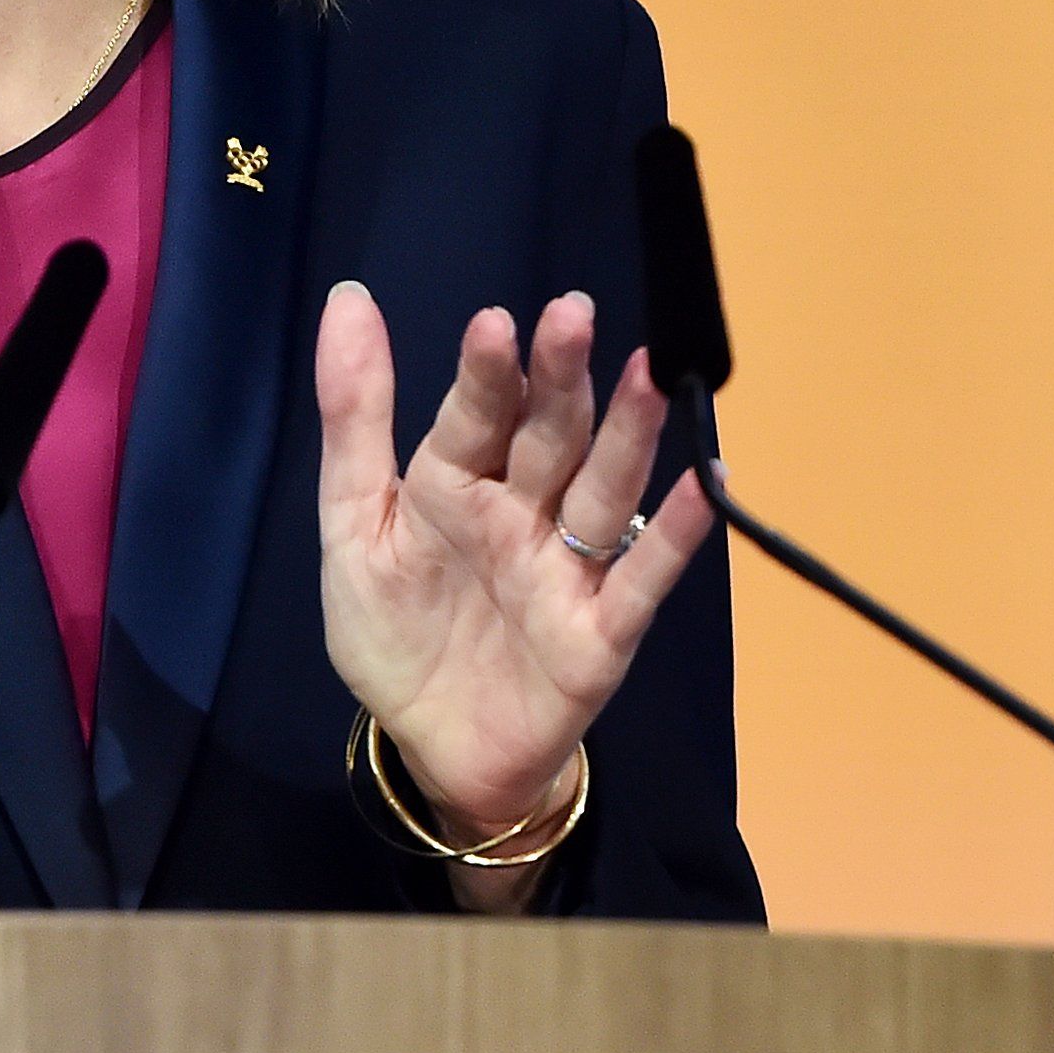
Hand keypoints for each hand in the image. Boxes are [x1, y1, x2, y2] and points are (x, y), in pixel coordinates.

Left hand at [312, 283, 714, 851]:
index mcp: (456, 483)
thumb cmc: (395, 634)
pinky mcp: (601, 633)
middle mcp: (522, 512)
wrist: (433, 753)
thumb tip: (348, 299)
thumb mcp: (354, 525)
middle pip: (550, 437)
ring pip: (601, 491)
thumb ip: (354, 420)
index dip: (487, 373)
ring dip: (628, 436)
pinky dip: (673, 536)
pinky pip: (641, 578)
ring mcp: (566, 569)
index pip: (478, 415)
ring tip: (650, 375)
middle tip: (573, 315)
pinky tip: (705, 486)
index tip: (496, 323)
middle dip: (562, 378)